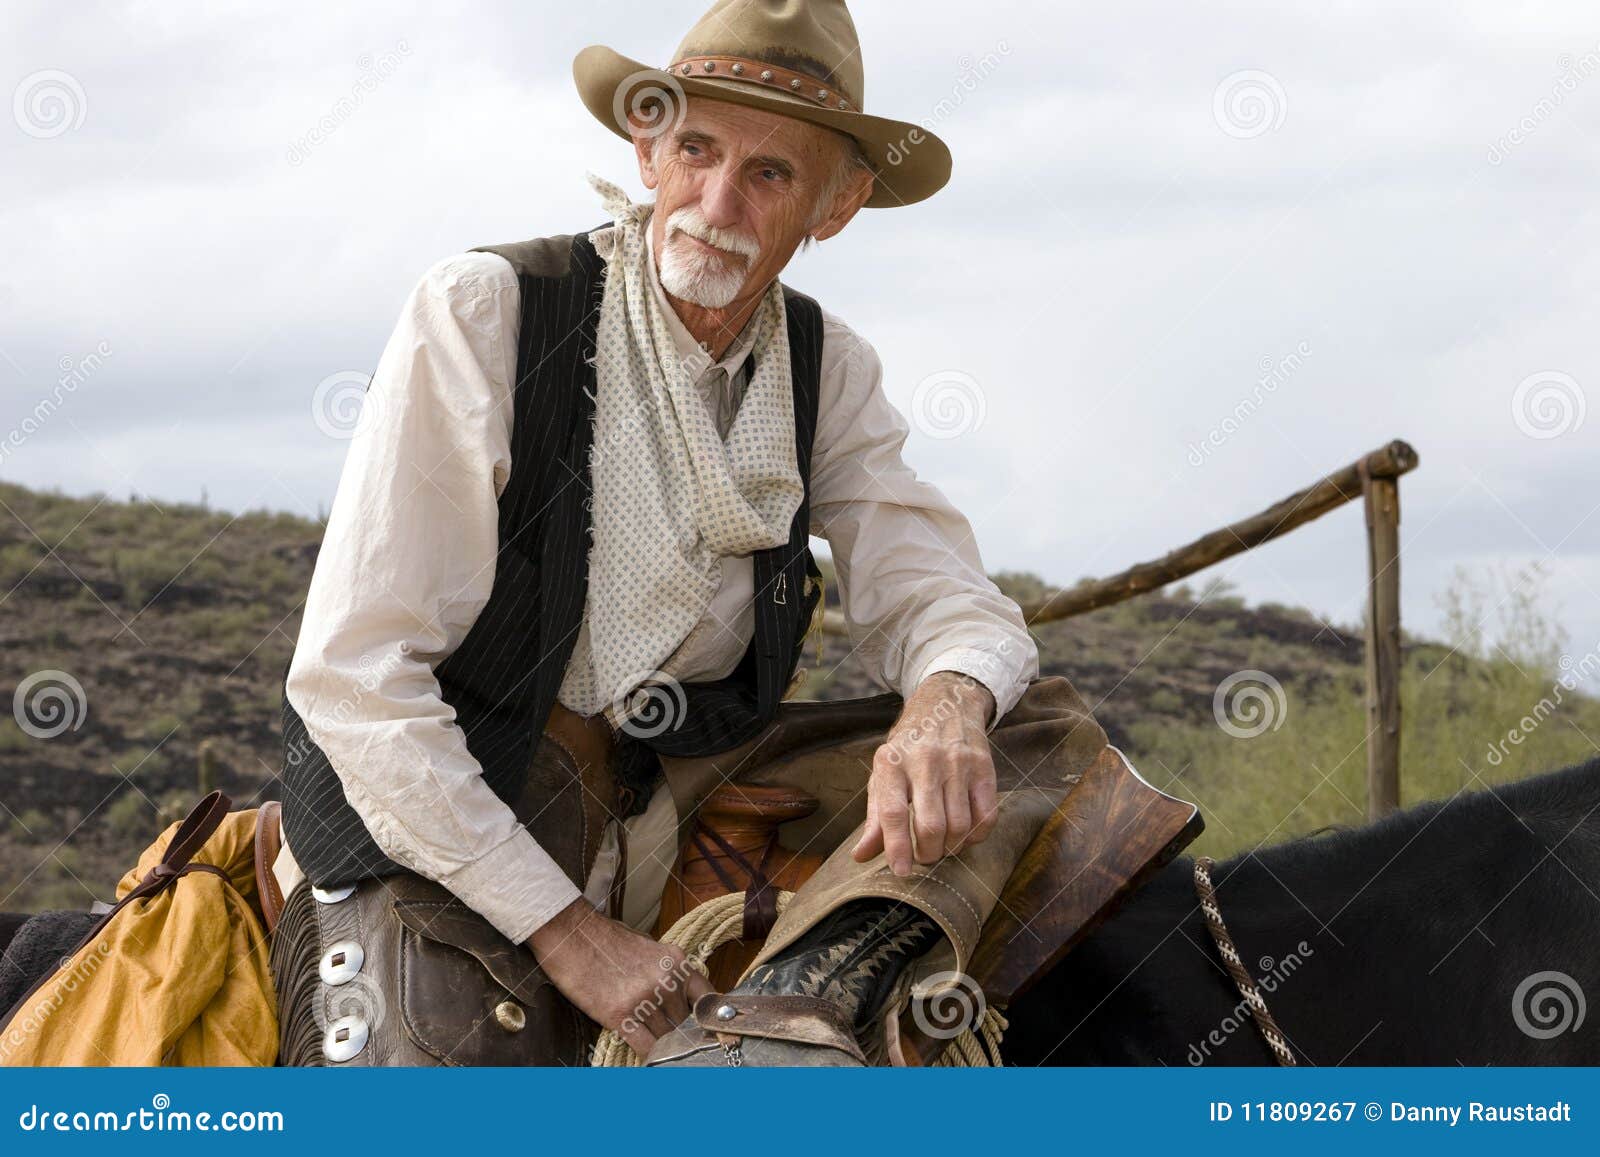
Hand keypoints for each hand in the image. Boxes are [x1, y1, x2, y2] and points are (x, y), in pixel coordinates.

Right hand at [528, 896, 713, 1057]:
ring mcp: (644, 998)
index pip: (708, 999)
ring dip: (666, 1047)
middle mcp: (666, 980)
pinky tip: (651, 1061)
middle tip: (680, 1045)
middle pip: (685, 1022)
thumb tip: (682, 1002)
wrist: (572, 933)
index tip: (715, 1036)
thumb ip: (669, 974)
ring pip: (667, 1037)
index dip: (710, 1021)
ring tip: (665, 1054)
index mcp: (677, 962)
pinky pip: (645, 1046)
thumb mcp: (650, 949)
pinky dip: (650, 1056)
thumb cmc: (607, 940)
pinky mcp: (619, 1014)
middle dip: (681, 1034)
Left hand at [852, 671, 998, 874]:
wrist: (945, 704)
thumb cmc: (908, 747)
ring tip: (943, 844)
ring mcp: (957, 764)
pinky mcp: (983, 768)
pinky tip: (966, 833)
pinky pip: (986, 817)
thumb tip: (861, 856)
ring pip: (959, 826)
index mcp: (892, 763)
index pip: (893, 813)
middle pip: (930, 826)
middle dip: (928, 853)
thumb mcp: (884, 774)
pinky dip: (976, 836)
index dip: (897, 847)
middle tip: (924, 856)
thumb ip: (874, 817)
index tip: (901, 871)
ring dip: (951, 847)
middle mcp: (924, 761)